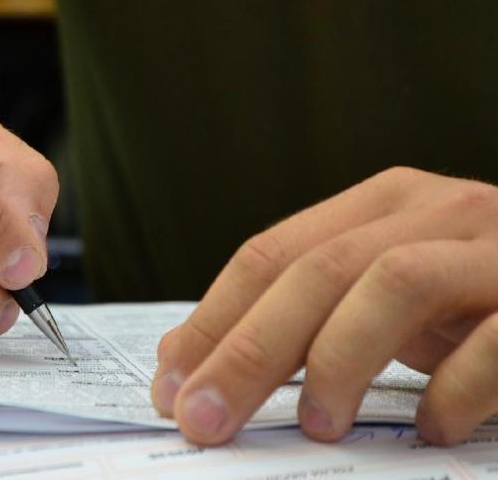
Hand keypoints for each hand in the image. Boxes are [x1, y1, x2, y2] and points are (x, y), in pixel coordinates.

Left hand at [150, 167, 497, 445]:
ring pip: (390, 282)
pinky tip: (432, 430)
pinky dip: (454, 388)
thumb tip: (196, 363)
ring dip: (339, 358)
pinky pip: (493, 338)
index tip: (169, 385)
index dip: (210, 320)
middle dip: (245, 351)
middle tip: (204, 420)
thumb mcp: (385, 296)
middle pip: (313, 272)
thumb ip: (308, 316)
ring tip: (315, 426)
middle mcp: (430, 210)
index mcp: (376, 205)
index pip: (268, 254)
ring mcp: (493, 245)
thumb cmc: (477, 298)